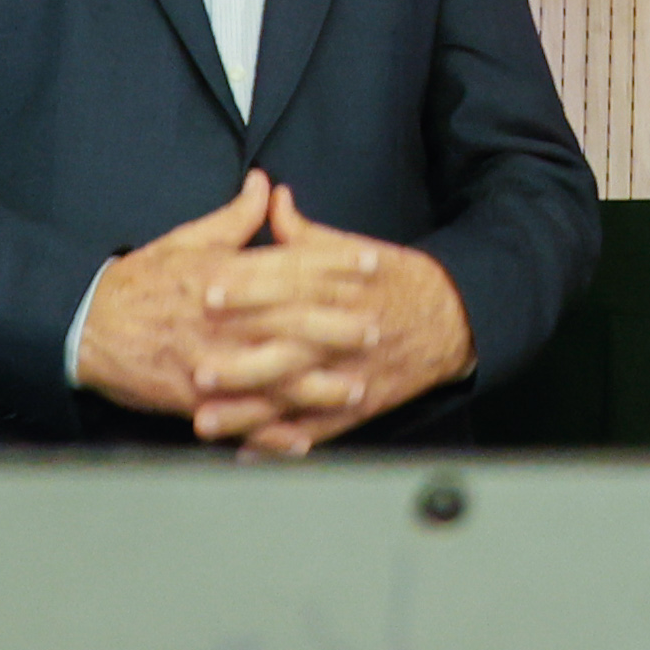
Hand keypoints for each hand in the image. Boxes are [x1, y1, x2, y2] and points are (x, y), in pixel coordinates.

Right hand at [72, 174, 372, 418]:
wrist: (84, 327)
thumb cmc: (139, 282)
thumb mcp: (186, 241)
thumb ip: (233, 217)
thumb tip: (265, 184)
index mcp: (222, 275)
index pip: (290, 265)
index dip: (335, 264)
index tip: (372, 264)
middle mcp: (220, 318)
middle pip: (290, 320)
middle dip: (337, 326)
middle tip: (377, 328)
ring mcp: (208, 361)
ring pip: (272, 374)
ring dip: (315, 385)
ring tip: (353, 391)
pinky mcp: (193, 399)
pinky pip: (240, 419)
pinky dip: (269, 434)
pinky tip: (300, 442)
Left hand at [203, 185, 476, 461]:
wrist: (453, 319)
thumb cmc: (396, 281)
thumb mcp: (354, 248)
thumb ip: (304, 234)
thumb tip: (270, 197)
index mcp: (342, 289)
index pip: (290, 285)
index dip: (248, 288)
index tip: (208, 291)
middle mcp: (344, 334)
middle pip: (289, 347)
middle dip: (242, 361)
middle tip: (197, 368)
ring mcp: (350, 375)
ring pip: (295, 397)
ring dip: (249, 412)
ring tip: (205, 421)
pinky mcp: (358, 407)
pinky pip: (316, 430)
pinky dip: (282, 444)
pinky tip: (246, 452)